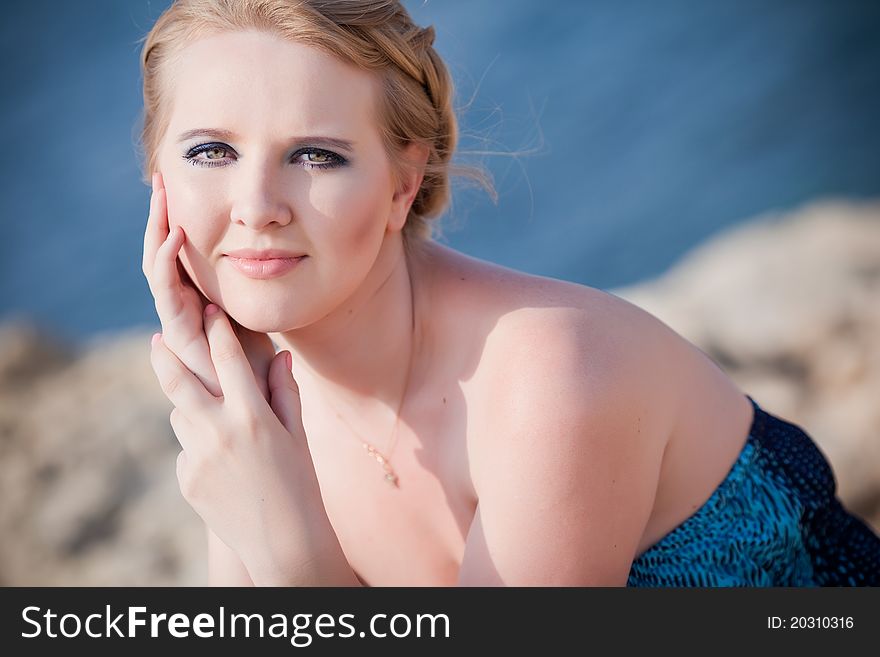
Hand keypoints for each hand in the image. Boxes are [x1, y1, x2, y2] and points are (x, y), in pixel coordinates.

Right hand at [142, 172, 274, 400]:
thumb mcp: (262, 329)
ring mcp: (180, 326)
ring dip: (157, 231)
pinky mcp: (183, 341)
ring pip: (158, 272)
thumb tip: (271, 263)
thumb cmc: (264, 379)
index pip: (179, 258)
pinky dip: (168, 264)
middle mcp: (183, 314)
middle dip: (159, 217)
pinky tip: (176, 234)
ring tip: (161, 195)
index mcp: (199, 307)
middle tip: (160, 177)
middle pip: (162, 258)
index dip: (175, 222)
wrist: (260, 422)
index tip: (179, 185)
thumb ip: (256, 302)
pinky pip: (169, 297)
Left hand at [149, 303, 344, 582]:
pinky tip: (226, 464)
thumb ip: (285, 392)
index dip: (218, 330)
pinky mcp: (185, 478)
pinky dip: (200, 445)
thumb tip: (278, 356)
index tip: (210, 310)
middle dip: (165, 355)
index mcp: (253, 416)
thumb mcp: (298, 435)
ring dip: (191, 407)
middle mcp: (219, 432)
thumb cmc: (300, 484)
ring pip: (181, 415)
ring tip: (216, 418)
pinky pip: (186, 448)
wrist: (283, 542)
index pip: (228, 359)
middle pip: (178, 380)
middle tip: (157, 338)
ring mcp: (197, 457)